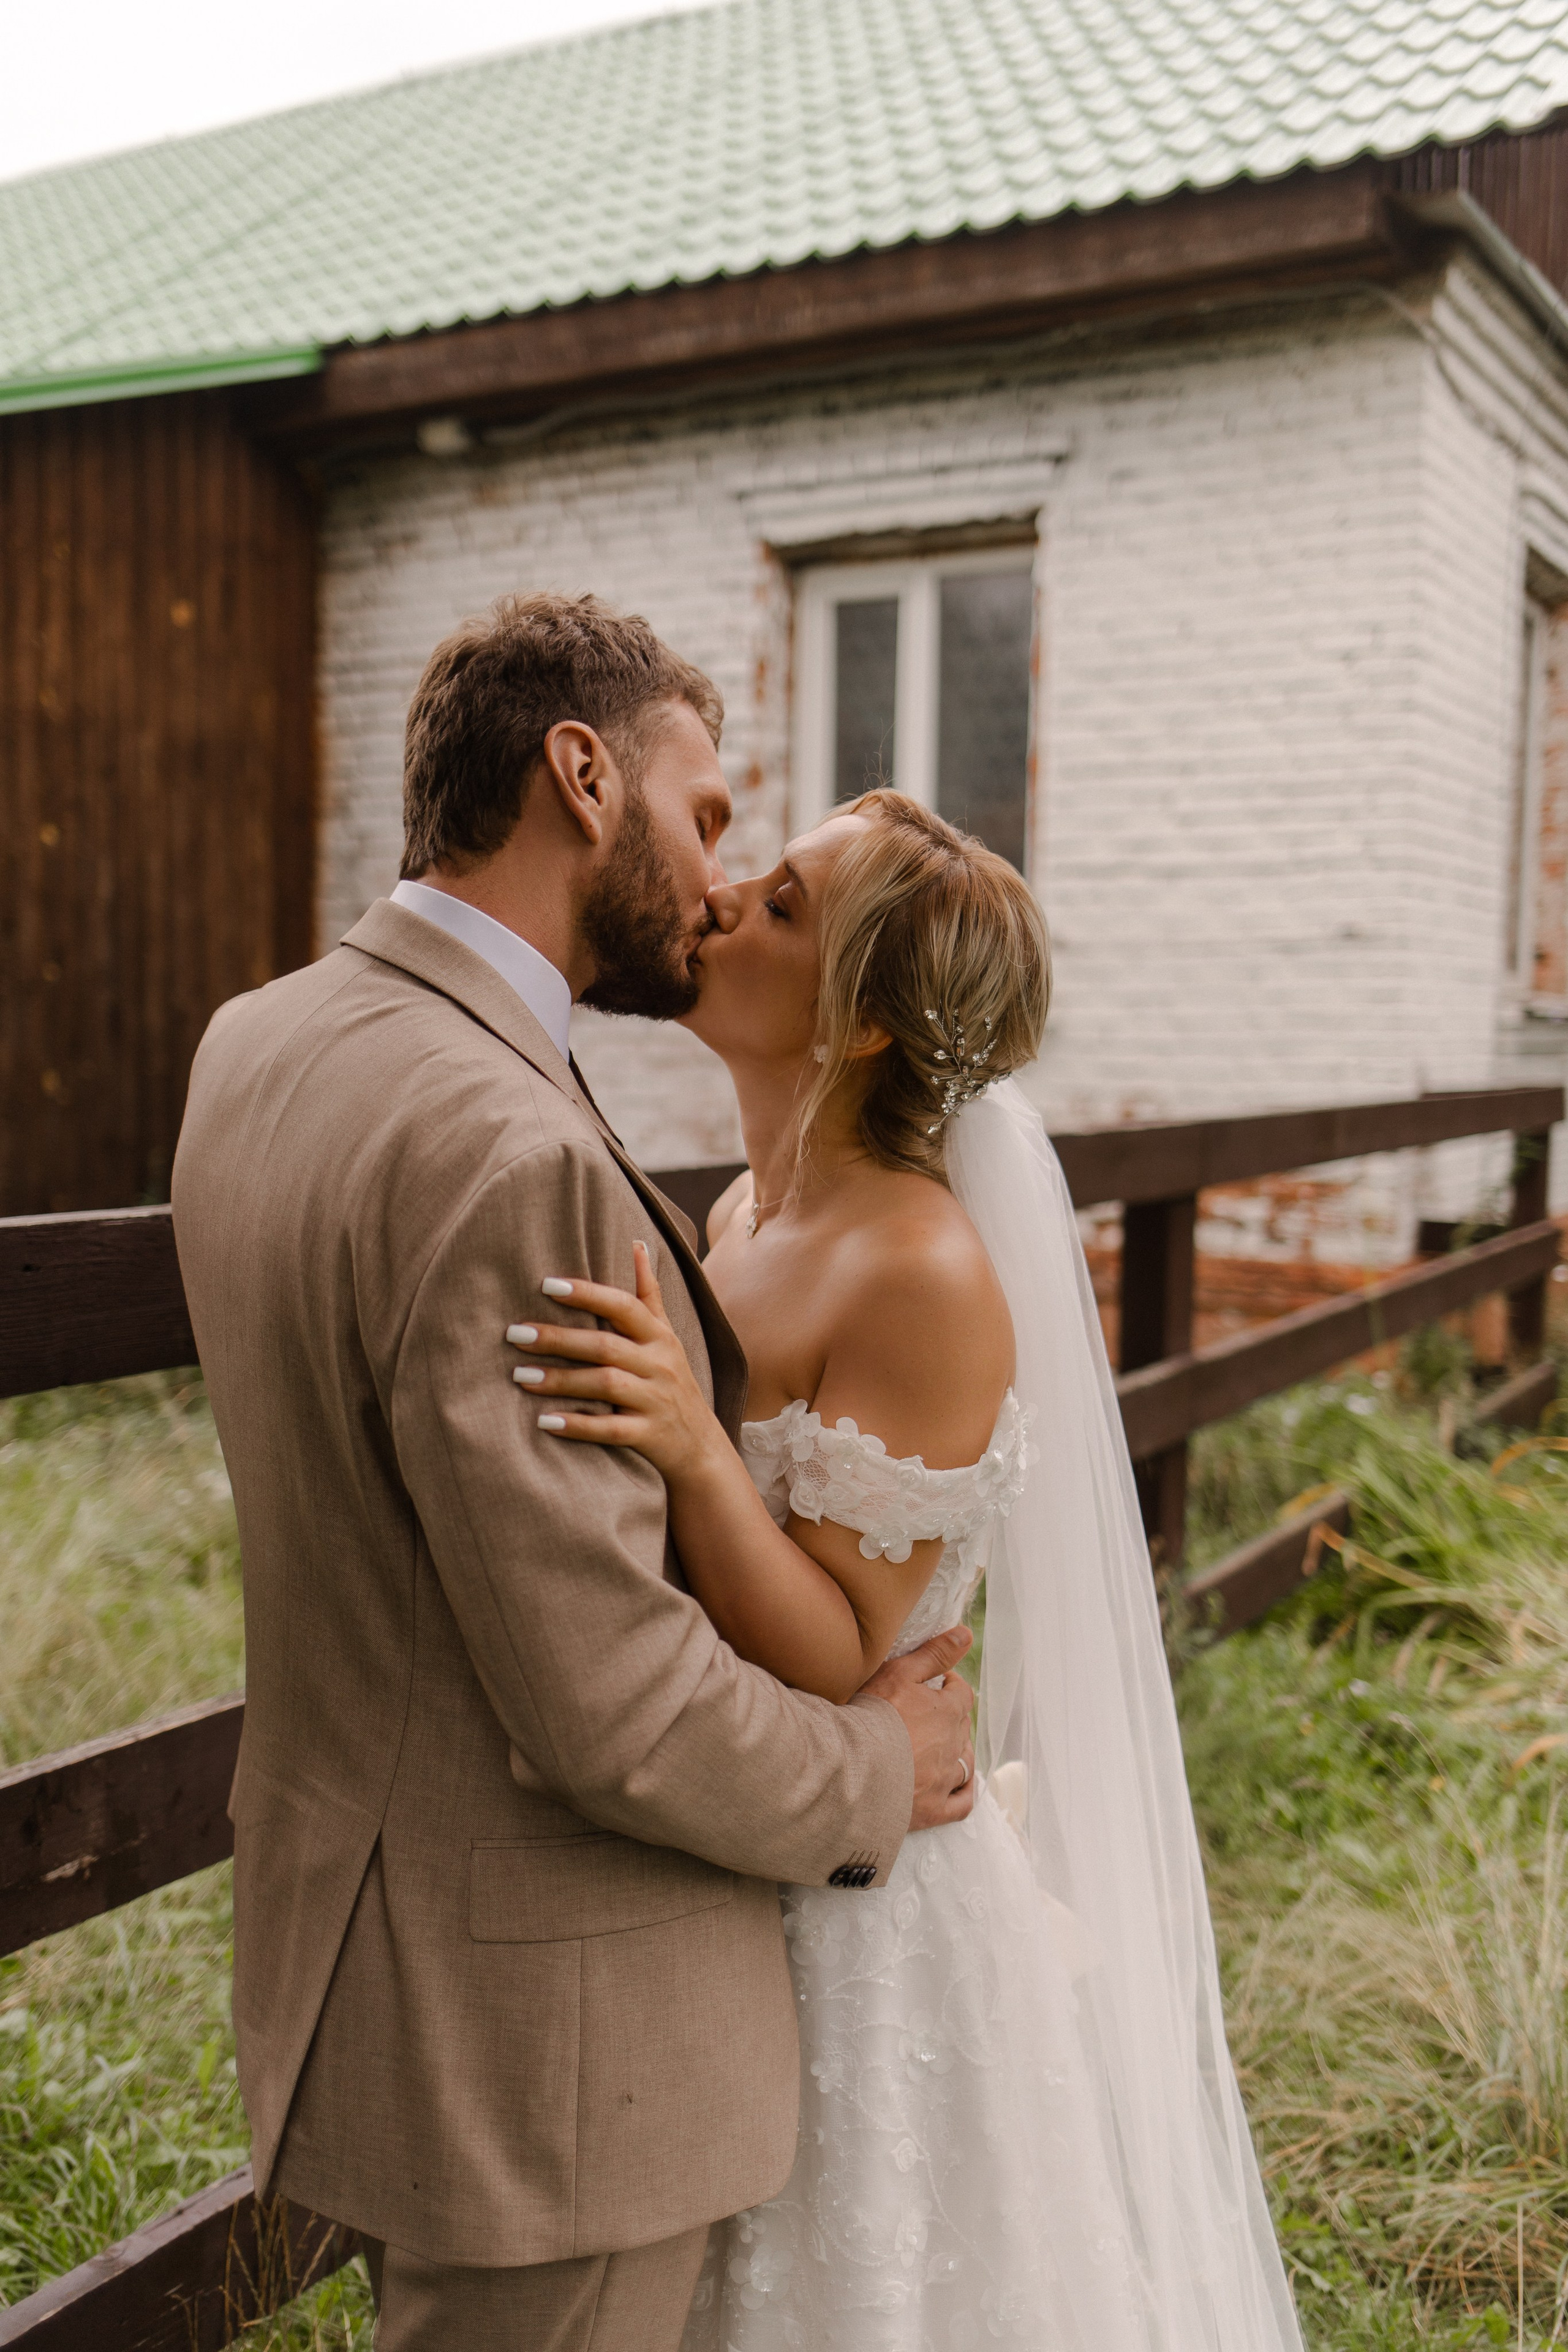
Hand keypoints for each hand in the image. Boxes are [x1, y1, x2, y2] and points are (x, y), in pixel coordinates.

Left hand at [506, 1243, 724, 1486]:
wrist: (701, 1447)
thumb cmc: (673, 1384)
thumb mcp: (667, 1337)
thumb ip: (649, 1293)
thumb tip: (637, 1243)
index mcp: (659, 1337)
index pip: (624, 1306)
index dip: (587, 1294)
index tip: (546, 1284)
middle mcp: (660, 1365)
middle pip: (606, 1346)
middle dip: (559, 1338)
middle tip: (515, 1333)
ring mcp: (656, 1401)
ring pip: (607, 1385)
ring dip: (562, 1380)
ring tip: (520, 1376)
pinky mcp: (648, 1436)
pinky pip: (611, 1430)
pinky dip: (578, 1425)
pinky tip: (545, 1421)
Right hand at [861, 1626, 976, 1830]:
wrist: (851, 1770)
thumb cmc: (871, 1716)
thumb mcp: (899, 1673)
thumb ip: (933, 1654)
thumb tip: (966, 1633)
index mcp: (948, 1711)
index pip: (961, 1693)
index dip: (950, 1685)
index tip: (937, 1683)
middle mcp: (954, 1746)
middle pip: (962, 1727)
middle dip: (950, 1718)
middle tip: (927, 1714)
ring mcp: (945, 1780)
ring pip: (964, 1762)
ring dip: (957, 1752)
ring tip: (939, 1747)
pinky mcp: (933, 1809)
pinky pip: (962, 1803)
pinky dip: (965, 1792)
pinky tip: (959, 1785)